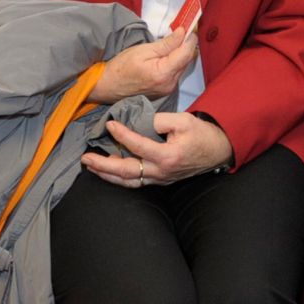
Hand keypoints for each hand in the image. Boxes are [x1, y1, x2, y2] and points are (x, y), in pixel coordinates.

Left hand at [82, 112, 232, 187]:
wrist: (218, 151)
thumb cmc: (201, 134)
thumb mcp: (183, 120)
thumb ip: (160, 120)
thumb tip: (139, 123)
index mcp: (166, 155)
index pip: (136, 145)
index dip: (121, 134)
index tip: (109, 124)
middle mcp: (160, 171)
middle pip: (125, 171)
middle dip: (103, 164)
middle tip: (86, 157)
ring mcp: (160, 178)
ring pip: (128, 181)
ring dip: (107, 175)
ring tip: (92, 166)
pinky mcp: (161, 180)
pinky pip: (136, 182)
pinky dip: (120, 178)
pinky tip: (110, 172)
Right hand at [91, 27, 198, 103]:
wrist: (108, 85)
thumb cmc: (121, 67)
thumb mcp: (143, 50)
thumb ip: (166, 43)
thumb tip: (183, 32)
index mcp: (164, 74)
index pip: (186, 53)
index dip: (190, 38)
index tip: (190, 26)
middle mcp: (170, 84)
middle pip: (187, 60)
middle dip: (187, 44)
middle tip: (183, 29)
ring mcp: (168, 89)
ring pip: (183, 66)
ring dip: (181, 52)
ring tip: (174, 40)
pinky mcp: (165, 90)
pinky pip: (176, 72)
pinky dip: (175, 61)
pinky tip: (169, 54)